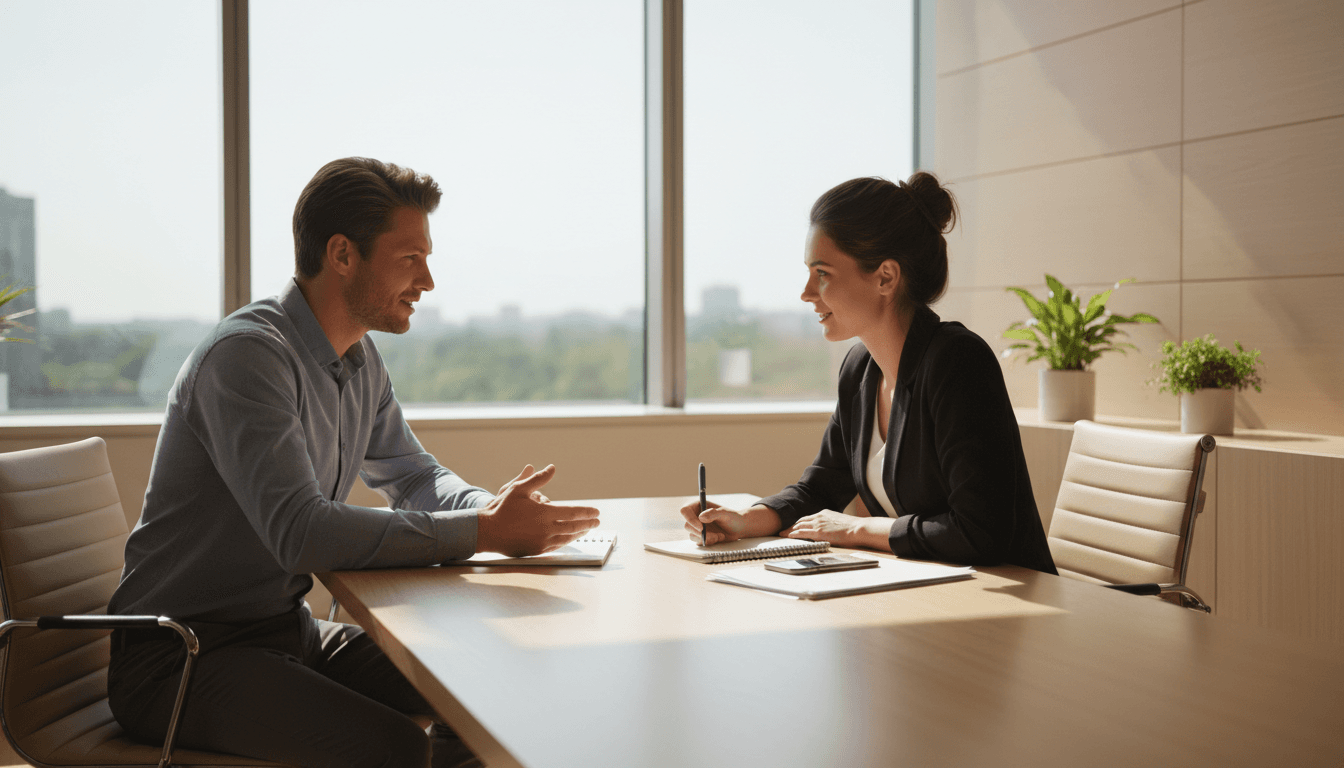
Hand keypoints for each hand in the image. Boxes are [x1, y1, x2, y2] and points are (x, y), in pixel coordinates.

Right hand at [477, 465, 598, 556]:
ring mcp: (542, 542)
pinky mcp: (536, 551)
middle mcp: (546, 529)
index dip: (587, 512)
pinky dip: (566, 541)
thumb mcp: (518, 488)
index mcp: (544, 513)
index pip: (573, 512)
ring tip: (586, 529)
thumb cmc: (502, 508)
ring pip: (567, 538)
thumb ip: (538, 479)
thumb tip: (552, 468)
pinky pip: (557, 546)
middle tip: (597, 521)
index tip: (597, 511)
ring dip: (579, 533)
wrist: (486, 531)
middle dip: (588, 523)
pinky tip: (569, 538)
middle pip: (574, 527)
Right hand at [678, 500, 781, 546]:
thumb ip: (713, 513)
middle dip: (700, 533)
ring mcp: (697, 526)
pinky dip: (708, 542)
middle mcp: (695, 516)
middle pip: (687, 525)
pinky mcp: (700, 536)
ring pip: (692, 535)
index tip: (701, 528)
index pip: (685, 511)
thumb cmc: (733, 517)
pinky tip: (718, 538)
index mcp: (699, 505)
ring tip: (719, 536)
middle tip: (714, 536)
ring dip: (706, 538)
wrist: (739, 528)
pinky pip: (698, 541)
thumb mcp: (725, 513)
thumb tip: (701, 517)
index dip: (690, 519)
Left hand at [780, 510, 892, 550]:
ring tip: (782, 534)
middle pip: (800, 521)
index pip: (807, 518)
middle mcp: (819, 517)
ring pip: (799, 526)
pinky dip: (794, 534)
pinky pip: (802, 533)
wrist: (858, 528)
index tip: (793, 526)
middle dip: (791, 526)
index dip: (799, 523)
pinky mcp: (819, 532)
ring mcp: (818, 524)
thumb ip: (831, 524)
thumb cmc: (853, 527)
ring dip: (789, 530)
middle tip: (783, 530)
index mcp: (824, 513)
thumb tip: (830, 530)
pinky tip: (788, 536)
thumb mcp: (839, 522)